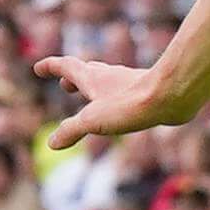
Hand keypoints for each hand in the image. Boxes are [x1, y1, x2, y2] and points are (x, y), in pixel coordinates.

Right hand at [37, 53, 197, 148]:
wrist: (171, 95)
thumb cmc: (130, 105)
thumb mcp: (93, 121)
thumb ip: (71, 130)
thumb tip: (51, 143)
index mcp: (92, 78)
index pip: (66, 67)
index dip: (51, 67)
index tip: (38, 68)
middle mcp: (109, 76)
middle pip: (86, 72)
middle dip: (73, 78)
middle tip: (64, 84)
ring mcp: (128, 82)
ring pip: (106, 80)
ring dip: (94, 87)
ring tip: (91, 97)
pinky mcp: (145, 91)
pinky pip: (124, 91)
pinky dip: (114, 96)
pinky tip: (123, 107)